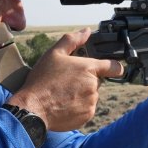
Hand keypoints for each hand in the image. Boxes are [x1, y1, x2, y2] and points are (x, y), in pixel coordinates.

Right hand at [7, 28, 124, 130]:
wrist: (33, 107)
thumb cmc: (42, 80)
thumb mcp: (54, 53)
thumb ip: (72, 40)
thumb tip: (86, 31)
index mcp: (88, 68)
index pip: (114, 67)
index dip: (114, 67)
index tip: (111, 69)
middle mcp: (93, 85)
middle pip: (96, 81)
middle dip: (86, 81)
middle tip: (67, 82)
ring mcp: (91, 102)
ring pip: (91, 96)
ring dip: (82, 95)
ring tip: (63, 94)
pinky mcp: (87, 115)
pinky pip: (86, 109)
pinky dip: (78, 107)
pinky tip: (63, 104)